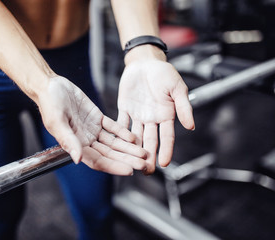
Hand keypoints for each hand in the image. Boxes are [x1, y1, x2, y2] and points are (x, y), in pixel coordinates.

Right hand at [36, 76, 146, 175]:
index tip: (129, 170)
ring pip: (113, 142)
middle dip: (127, 159)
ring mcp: (92, 130)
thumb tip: (78, 160)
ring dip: (128, 148)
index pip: (98, 160)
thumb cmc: (49, 103)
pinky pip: (112, 127)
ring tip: (144, 152)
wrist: (51, 85)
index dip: (114, 166)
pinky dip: (122, 132)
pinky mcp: (97, 118)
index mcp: (75, 145)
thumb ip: (68, 140)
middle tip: (144, 164)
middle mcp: (85, 140)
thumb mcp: (57, 121)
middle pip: (109, 154)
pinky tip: (133, 137)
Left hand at [117, 53, 194, 174]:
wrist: (145, 62)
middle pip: (150, 141)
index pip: (167, 136)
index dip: (166, 150)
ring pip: (135, 136)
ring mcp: (137, 115)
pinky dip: (118, 133)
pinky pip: (120, 123)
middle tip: (146, 171)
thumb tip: (191, 126)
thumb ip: (183, 107)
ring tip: (130, 163)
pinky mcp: (125, 109)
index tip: (164, 164)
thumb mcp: (177, 88)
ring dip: (132, 150)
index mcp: (166, 115)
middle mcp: (152, 119)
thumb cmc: (164, 73)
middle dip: (148, 156)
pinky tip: (114, 145)